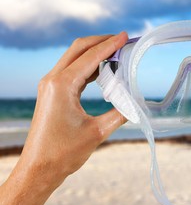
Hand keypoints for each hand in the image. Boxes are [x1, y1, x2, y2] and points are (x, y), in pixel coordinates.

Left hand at [0, 32, 127, 204]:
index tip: (125, 36)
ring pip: (74, 58)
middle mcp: (52, 80)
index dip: (110, 45)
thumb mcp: (98, 132)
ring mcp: (50, 85)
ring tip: (117, 54)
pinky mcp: (51, 93)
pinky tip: (103, 71)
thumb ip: (120, 113)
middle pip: (78, 49)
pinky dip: (88, 66)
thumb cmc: (63, 153)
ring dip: (94, 53)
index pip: (90, 57)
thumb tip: (137, 102)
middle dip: (101, 41)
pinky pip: (71, 71)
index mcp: (62, 86)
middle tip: (122, 40)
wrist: (39, 168)